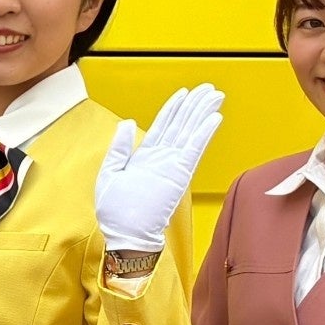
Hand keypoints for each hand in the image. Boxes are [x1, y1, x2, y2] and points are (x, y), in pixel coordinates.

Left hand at [93, 84, 224, 252]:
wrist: (126, 235)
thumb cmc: (115, 213)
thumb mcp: (108, 175)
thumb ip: (118, 148)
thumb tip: (125, 122)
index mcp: (144, 157)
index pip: (162, 126)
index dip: (173, 108)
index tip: (184, 93)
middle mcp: (161, 158)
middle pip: (181, 124)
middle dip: (194, 105)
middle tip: (209, 88)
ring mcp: (171, 165)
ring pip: (190, 131)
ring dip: (202, 112)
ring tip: (215, 95)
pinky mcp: (179, 174)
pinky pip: (193, 149)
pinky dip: (203, 132)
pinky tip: (213, 118)